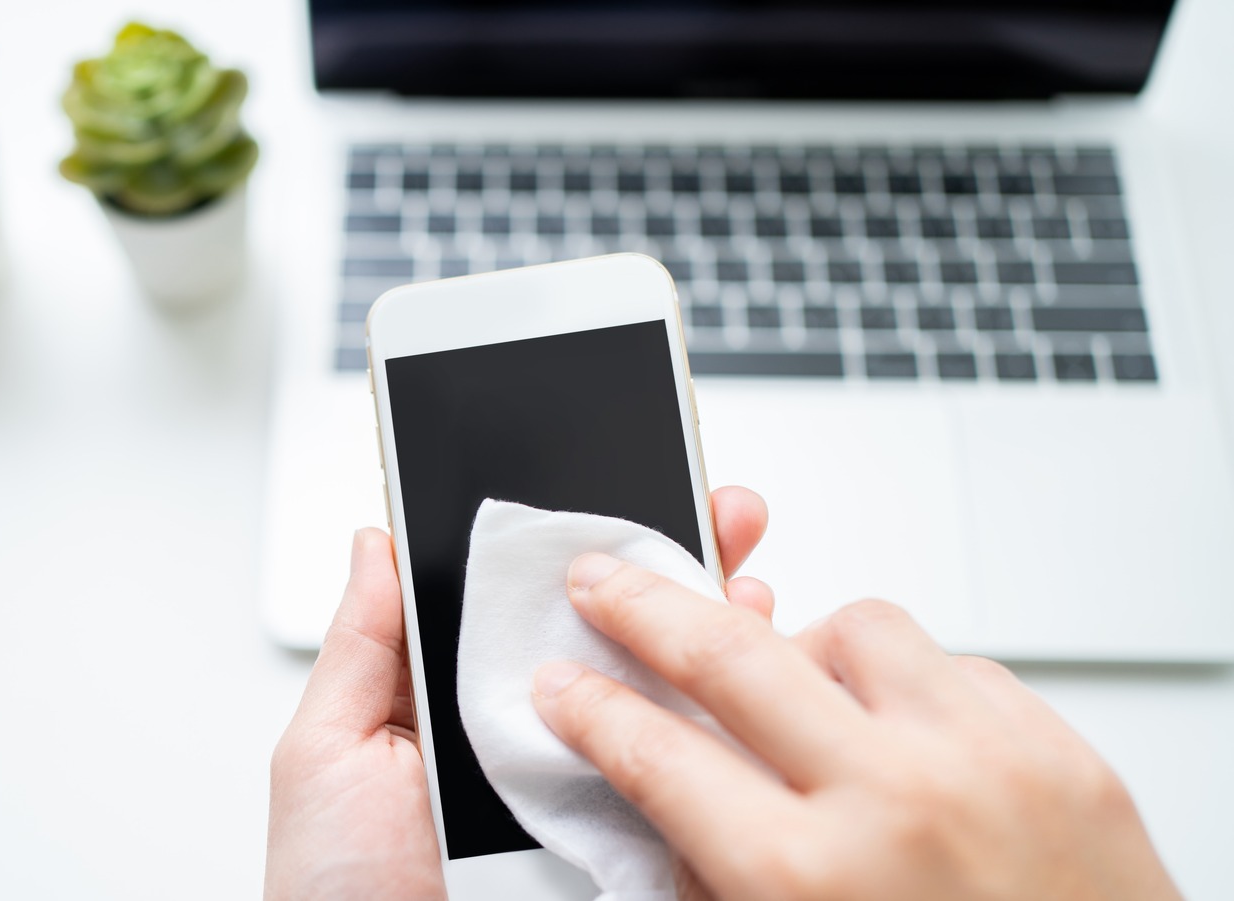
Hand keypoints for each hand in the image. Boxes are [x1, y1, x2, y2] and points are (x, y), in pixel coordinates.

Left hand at [265, 487, 771, 899]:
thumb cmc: (336, 889)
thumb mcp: (327, 752)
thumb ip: (363, 646)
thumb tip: (377, 539)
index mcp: (469, 701)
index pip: (536, 605)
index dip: (587, 547)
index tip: (632, 488)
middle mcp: (541, 740)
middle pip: (619, 641)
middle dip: (678, 571)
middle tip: (719, 512)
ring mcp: (592, 795)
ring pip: (669, 706)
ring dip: (721, 643)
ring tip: (750, 584)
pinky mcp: (631, 852)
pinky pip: (690, 789)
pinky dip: (732, 742)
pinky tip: (759, 690)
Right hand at [532, 558, 1180, 900]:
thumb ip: (716, 881)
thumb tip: (666, 800)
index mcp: (807, 882)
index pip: (657, 757)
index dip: (591, 711)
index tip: (564, 684)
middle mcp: (894, 803)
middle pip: (728, 653)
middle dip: (643, 606)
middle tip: (604, 583)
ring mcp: (984, 762)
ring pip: (855, 626)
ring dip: (805, 647)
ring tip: (797, 691)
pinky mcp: (1058, 750)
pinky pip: (954, 665)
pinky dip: (911, 687)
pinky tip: (900, 732)